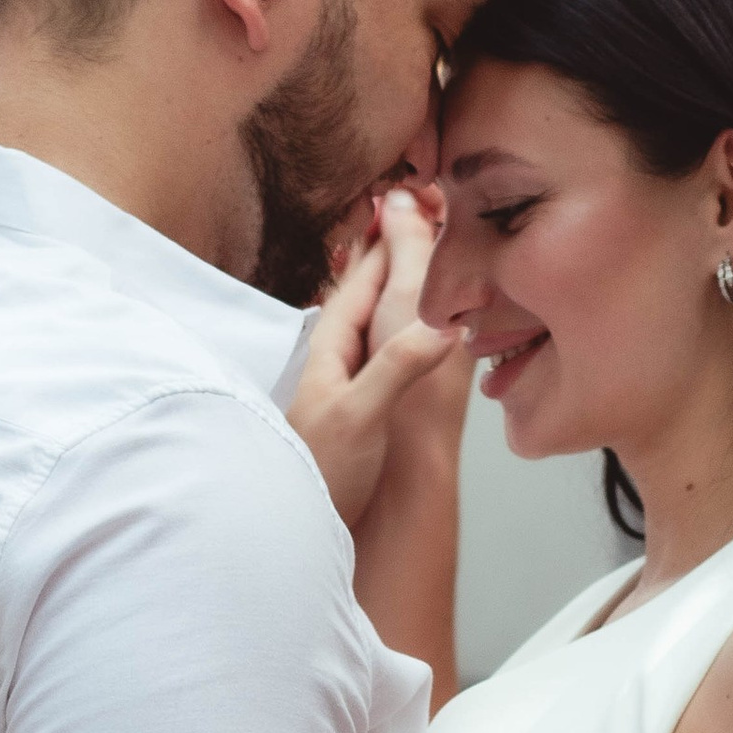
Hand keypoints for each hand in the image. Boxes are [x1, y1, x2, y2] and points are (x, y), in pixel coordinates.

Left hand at [290, 195, 465, 532]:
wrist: (291, 533)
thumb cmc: (319, 476)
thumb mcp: (360, 418)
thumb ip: (396, 368)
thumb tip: (441, 323)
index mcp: (331, 352)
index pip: (363, 281)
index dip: (386, 240)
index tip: (410, 199)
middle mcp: (334, 362)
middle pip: (366, 295)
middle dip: (392, 254)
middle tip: (421, 212)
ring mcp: (342, 385)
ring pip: (371, 323)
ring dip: (395, 291)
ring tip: (420, 259)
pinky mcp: (353, 409)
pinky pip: (378, 352)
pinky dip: (398, 329)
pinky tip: (410, 333)